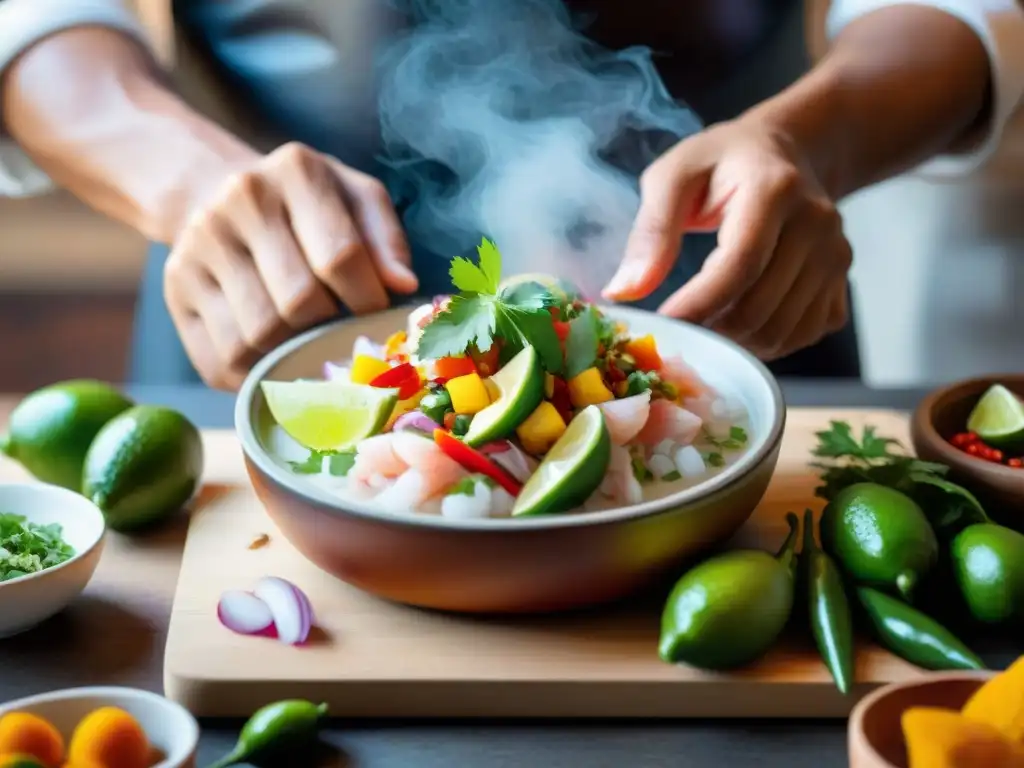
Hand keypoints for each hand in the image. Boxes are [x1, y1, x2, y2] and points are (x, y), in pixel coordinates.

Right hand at [164, 142, 417, 389]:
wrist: (217, 194)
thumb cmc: (307, 207)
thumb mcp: (356, 201)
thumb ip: (386, 238)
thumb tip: (403, 286)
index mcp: (296, 171)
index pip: (340, 256)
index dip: (367, 300)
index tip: (375, 315)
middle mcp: (239, 200)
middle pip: (297, 301)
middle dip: (328, 329)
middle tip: (339, 332)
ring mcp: (198, 245)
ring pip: (256, 336)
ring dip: (292, 354)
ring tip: (307, 342)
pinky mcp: (176, 288)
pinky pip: (220, 358)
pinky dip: (255, 372)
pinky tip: (274, 357)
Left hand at [602, 118, 851, 360]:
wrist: (792, 152)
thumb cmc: (723, 162)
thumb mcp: (675, 175)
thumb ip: (650, 230)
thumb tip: (624, 292)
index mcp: (775, 189)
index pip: (739, 266)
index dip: (698, 305)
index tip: (662, 323)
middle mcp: (818, 223)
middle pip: (760, 307)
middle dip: (711, 330)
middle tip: (678, 326)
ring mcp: (836, 255)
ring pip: (782, 331)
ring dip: (736, 343)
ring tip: (704, 323)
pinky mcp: (842, 282)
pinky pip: (803, 335)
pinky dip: (766, 343)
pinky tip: (739, 321)